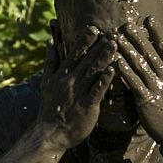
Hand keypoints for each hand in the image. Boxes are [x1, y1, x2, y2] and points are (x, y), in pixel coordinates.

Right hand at [37, 28, 115, 149]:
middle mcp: (70, 81)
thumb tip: (49, 42)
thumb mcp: (46, 83)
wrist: (50, 134)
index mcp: (62, 74)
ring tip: (115, 44)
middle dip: (100, 45)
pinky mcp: (87, 106)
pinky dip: (105, 80)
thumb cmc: (50, 109)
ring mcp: (79, 93)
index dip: (85, 40)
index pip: (75, 53)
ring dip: (105, 56)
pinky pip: (98, 91)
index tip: (95, 28)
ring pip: (94, 71)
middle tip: (113, 32)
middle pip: (87, 59)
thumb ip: (50, 62)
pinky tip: (113, 69)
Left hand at [114, 17, 162, 143]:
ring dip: (126, 51)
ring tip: (115, 39)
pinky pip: (133, 83)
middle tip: (125, 24)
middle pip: (149, 53)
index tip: (148, 19)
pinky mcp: (146, 100)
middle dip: (137, 38)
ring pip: (139, 65)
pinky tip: (115, 62)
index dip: (156, 33)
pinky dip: (124, 72)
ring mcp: (155, 87)